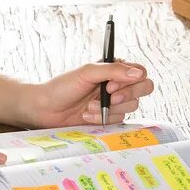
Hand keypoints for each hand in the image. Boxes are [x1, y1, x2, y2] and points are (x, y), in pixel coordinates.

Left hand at [29, 60, 153, 127]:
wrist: (45, 109)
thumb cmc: (62, 86)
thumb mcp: (87, 73)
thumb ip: (113, 70)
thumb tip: (138, 73)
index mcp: (113, 69)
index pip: (140, 72)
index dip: (131, 80)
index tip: (111, 85)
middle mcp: (117, 84)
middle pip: (143, 89)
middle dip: (127, 95)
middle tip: (108, 96)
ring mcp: (113, 102)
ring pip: (132, 106)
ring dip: (109, 108)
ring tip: (88, 106)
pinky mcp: (108, 117)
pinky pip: (118, 120)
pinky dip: (102, 118)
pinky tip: (86, 115)